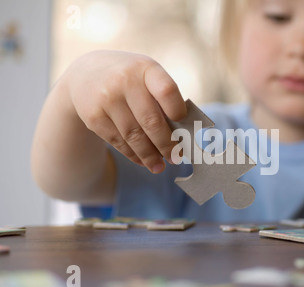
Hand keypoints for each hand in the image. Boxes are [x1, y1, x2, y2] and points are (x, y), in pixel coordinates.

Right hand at [66, 50, 185, 173]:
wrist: (85, 74)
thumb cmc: (130, 79)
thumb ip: (163, 99)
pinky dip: (133, 155)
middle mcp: (124, 81)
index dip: (177, 110)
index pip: (166, 91)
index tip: (184, 125)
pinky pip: (118, 141)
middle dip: (166, 145)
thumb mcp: (146, 75)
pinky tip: (142, 161)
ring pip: (133, 136)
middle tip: (176, 158)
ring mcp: (106, 99)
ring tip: (159, 167)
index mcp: (145, 68)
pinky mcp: (93, 116)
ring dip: (149, 156)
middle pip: (151, 121)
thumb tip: (179, 137)